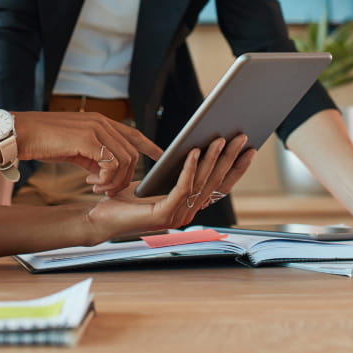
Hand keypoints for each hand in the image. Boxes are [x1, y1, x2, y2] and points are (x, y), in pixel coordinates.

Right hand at [12, 111, 163, 195]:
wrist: (20, 134)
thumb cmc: (43, 142)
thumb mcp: (75, 149)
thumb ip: (93, 156)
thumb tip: (105, 173)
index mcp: (100, 122)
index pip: (133, 134)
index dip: (149, 146)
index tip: (162, 157)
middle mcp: (102, 122)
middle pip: (132, 154)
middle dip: (124, 177)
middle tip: (106, 190)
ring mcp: (96, 129)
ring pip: (125, 160)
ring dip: (114, 181)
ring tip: (97, 188)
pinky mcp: (88, 139)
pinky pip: (111, 164)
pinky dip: (105, 179)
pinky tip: (90, 182)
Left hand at [83, 135, 256, 238]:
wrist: (102, 216)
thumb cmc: (127, 197)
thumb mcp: (158, 179)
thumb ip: (178, 170)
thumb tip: (198, 145)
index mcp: (190, 205)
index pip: (220, 186)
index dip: (236, 168)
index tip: (250, 149)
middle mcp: (188, 213)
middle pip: (215, 182)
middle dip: (230, 158)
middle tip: (241, 137)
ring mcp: (177, 216)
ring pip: (201, 183)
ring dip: (212, 159)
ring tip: (219, 138)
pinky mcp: (163, 214)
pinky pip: (182, 187)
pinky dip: (189, 168)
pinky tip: (193, 151)